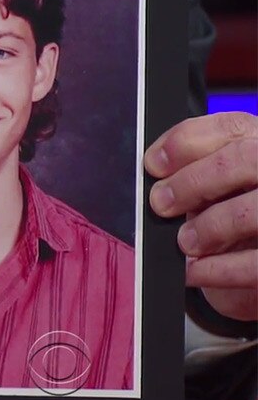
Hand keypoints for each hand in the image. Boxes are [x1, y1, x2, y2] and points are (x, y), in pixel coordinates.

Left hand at [145, 111, 257, 321]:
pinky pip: (256, 263)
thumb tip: (154, 175)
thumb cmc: (232, 215)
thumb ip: (195, 173)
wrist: (255, 259)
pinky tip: (195, 271)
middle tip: (160, 205)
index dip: (186, 142)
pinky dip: (219, 269)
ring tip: (185, 242)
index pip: (231, 128)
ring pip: (251, 211)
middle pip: (244, 159)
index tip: (152, 165)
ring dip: (209, 227)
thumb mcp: (217, 187)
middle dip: (193, 182)